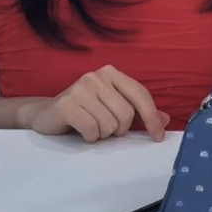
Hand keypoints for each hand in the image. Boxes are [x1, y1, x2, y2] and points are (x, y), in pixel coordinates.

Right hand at [18, 66, 169, 142]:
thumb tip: (166, 120)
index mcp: (112, 73)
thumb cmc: (85, 112)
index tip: (158, 137)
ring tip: (91, 127)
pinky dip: (90, 137)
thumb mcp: (113, 109)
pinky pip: (92, 129)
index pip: (141, 95)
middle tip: (104, 128)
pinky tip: (80, 131)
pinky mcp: (67, 103)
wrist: (46, 115)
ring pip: (109, 124)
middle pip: (126, 114)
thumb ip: (139, 113)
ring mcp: (80, 88)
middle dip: (119, 130)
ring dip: (102, 134)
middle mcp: (97, 76)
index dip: (152, 118)